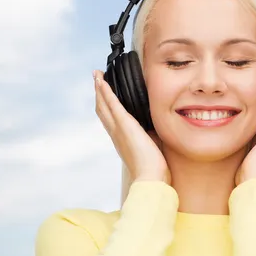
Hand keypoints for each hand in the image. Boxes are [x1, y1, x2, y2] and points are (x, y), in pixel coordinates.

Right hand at [93, 70, 170, 184]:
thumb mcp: (153, 148)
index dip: (106, 106)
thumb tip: (159, 127)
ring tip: (97, 76)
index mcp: (122, 140)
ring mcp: (118, 129)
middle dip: (99, 94)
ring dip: (100, 89)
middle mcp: (116, 134)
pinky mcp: (124, 125)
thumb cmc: (154, 169)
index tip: (104, 95)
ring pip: (104, 105)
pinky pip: (112, 104)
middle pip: (103, 110)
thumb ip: (153, 136)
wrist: (150, 179)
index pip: (111, 120)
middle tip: (97, 79)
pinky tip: (102, 81)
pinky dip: (106, 91)